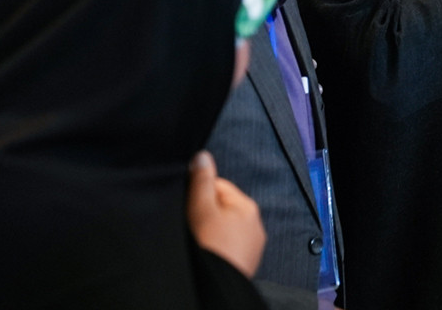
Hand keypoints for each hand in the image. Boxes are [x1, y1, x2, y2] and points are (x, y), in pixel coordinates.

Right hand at [187, 150, 265, 277]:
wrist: (218, 286)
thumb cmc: (210, 247)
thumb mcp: (201, 209)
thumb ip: (201, 182)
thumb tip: (202, 155)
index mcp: (247, 206)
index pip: (218, 186)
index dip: (198, 193)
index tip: (186, 205)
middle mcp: (255, 223)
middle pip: (222, 206)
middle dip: (205, 212)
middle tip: (190, 225)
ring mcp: (252, 244)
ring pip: (225, 227)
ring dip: (211, 230)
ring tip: (199, 241)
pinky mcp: (246, 261)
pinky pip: (228, 244)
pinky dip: (218, 246)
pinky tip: (208, 252)